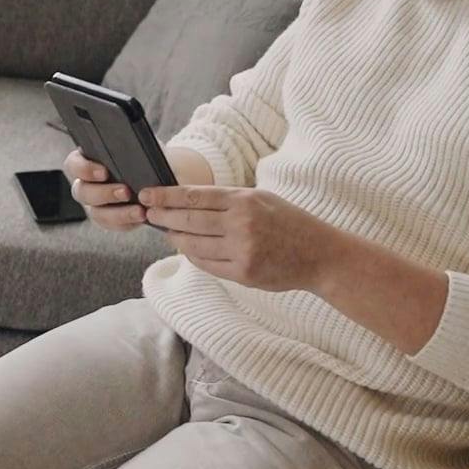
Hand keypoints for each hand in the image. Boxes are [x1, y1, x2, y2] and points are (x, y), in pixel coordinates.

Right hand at [62, 148, 146, 230]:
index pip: (73, 164)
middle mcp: (87, 184)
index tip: (104, 173)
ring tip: (139, 210)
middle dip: (104, 193)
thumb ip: (129, 150)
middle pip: (82, 192)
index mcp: (87, 161)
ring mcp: (96, 204)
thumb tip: (133, 153)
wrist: (156, 178)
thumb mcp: (138, 150)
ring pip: (96, 213)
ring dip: (117, 213)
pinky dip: (126, 222)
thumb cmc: (144, 158)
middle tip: (126, 192)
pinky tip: (142, 216)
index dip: (84, 170)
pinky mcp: (109, 219)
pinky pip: (112, 224)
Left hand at [140, 185, 338, 291]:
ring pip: (193, 245)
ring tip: (167, 232)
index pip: (195, 196)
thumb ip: (227, 201)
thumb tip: (187, 202)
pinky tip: (187, 249)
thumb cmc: (289, 223)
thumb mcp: (261, 200)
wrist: (320, 255)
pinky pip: (206, 264)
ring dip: (175, 238)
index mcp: (244, 200)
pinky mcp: (243, 273)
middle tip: (148, 213)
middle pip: (188, 220)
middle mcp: (241, 224)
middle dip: (163, 216)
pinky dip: (193, 256)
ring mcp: (241, 250)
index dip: (166, 196)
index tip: (147, 195)